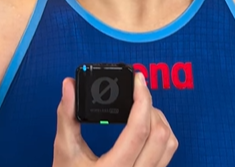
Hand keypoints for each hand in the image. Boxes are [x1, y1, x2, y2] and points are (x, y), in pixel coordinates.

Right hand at [53, 72, 177, 166]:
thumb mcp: (65, 153)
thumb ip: (67, 117)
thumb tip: (69, 86)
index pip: (139, 131)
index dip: (142, 99)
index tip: (137, 80)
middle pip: (160, 135)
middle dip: (151, 106)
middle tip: (137, 92)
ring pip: (169, 145)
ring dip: (159, 120)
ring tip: (142, 108)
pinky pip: (168, 155)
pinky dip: (162, 135)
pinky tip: (146, 128)